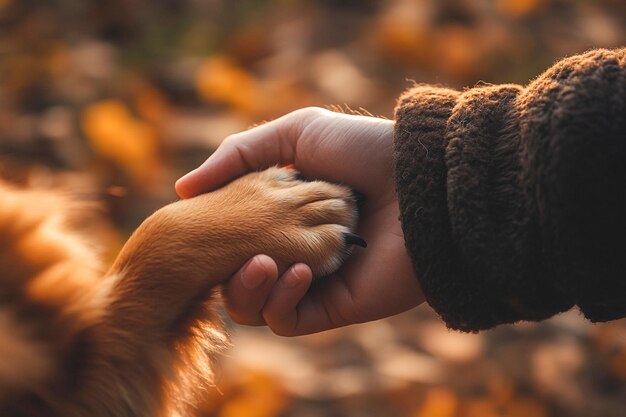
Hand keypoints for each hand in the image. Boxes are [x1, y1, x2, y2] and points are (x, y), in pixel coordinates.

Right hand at [176, 107, 424, 334]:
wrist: (422, 179)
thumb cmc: (364, 150)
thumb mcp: (296, 134)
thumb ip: (238, 155)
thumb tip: (182, 191)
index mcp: (282, 216)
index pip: (230, 238)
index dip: (209, 236)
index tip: (198, 226)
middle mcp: (292, 250)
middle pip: (234, 277)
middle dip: (221, 268)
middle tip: (226, 251)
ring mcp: (312, 282)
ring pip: (254, 306)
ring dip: (245, 289)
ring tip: (259, 261)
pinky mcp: (334, 307)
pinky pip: (287, 320)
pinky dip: (280, 300)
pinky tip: (300, 270)